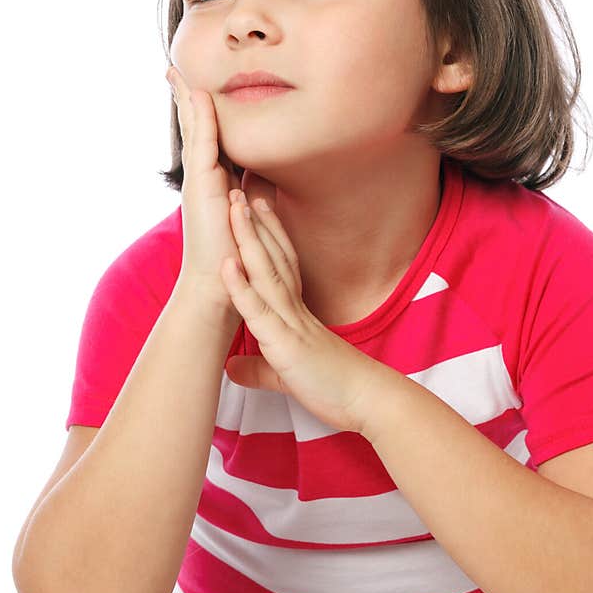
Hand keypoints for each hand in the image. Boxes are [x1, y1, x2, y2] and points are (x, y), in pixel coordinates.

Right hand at [166, 64, 277, 318]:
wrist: (217, 287)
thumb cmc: (232, 257)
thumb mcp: (242, 216)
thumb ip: (245, 194)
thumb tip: (255, 180)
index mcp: (212, 183)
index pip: (205, 140)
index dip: (199, 113)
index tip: (194, 88)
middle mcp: (201, 179)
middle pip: (191, 129)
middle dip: (184, 98)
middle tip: (173, 70)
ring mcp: (199, 181)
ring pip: (192, 131)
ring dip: (187, 100)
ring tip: (177, 73)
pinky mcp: (203, 187)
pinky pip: (204, 144)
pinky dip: (202, 118)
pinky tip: (200, 96)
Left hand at [220, 191, 378, 433]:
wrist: (366, 402)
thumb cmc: (333, 387)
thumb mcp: (287, 375)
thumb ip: (259, 369)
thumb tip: (231, 368)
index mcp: (297, 312)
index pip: (282, 264)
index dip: (268, 235)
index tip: (255, 207)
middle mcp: (294, 309)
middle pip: (273, 257)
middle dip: (255, 223)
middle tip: (239, 189)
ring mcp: (290, 322)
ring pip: (266, 272)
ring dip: (248, 239)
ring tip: (234, 207)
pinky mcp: (285, 343)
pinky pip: (259, 311)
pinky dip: (241, 287)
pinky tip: (226, 264)